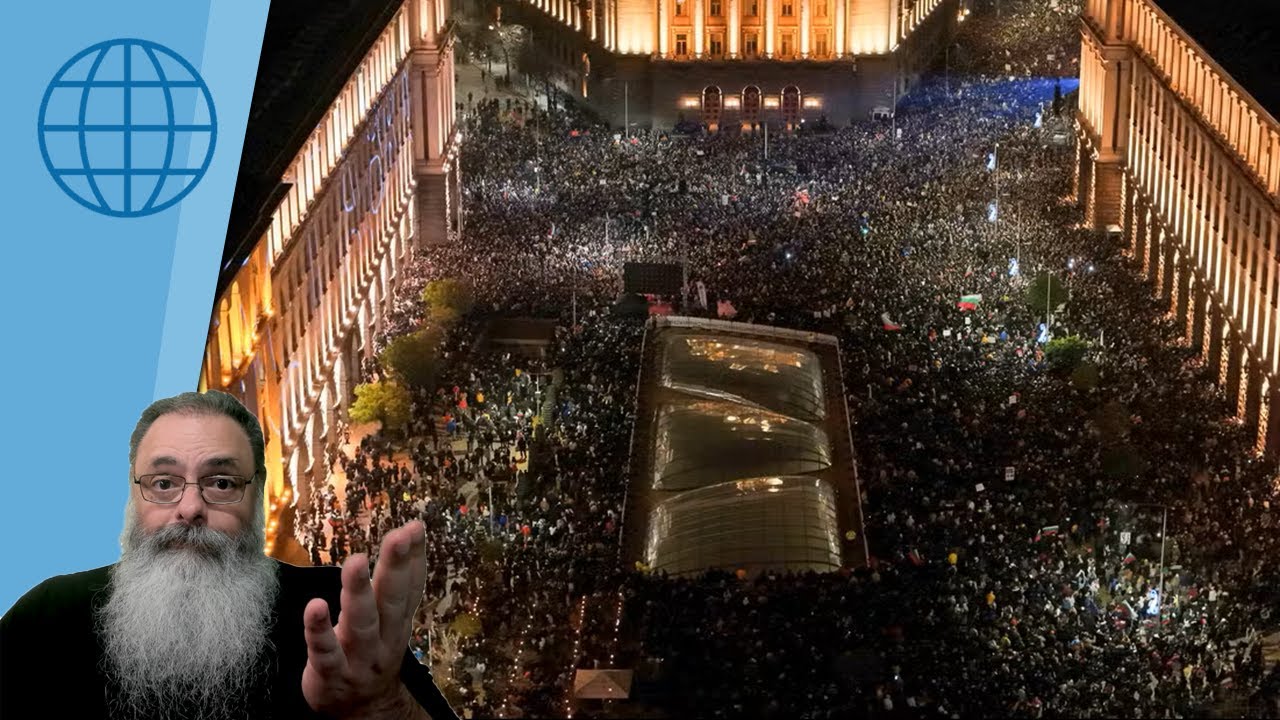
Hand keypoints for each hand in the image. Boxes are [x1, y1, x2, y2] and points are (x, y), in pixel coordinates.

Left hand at [302, 520, 427, 717]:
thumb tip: (409, 534)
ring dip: (359, 592)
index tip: (415, 528)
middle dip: (395, 567)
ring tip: (357, 562)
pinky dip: (320, 630)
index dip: (414, 558)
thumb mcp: (391, 620)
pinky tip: (315, 606)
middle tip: (398, 537)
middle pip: (391, 600)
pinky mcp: (331, 674)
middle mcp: (384, 639)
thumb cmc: (372, 654)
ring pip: (361, 624)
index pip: (409, 586)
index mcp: (398, 622)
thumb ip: (395, 582)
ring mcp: (359, 658)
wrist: (362, 712)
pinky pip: (324, 651)